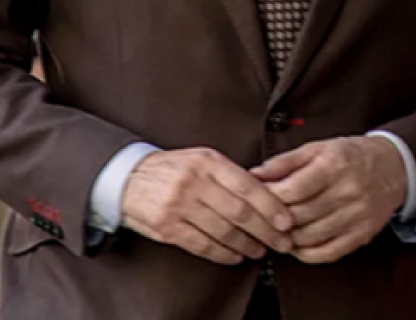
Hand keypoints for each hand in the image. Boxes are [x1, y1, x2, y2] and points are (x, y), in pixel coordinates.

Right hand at [121, 148, 293, 265]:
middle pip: (240, 212)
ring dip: (247, 245)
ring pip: (223, 231)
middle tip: (281, 241)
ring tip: (259, 249)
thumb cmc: (172, 169)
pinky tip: (235, 255)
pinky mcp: (168, 227)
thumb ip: (231, 174)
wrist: (128, 178)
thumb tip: (268, 194)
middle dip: (266, 231)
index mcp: (208, 162)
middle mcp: (194, 183)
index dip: (271, 207)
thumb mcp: (203, 159)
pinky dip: (223, 253)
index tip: (286, 221)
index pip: (249, 186)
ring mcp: (179, 206)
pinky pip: (202, 245)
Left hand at [253, 136, 407, 263]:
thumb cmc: (353, 156)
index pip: (293, 189)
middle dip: (274, 219)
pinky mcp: (362, 234)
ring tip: (279, 230)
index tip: (258, 198)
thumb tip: (255, 174)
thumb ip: (285, 161)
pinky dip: (306, 253)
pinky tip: (298, 243)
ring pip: (310, 237)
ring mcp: (356, 215)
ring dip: (288, 238)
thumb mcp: (319, 148)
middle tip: (262, 217)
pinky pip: (327, 252)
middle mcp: (348, 191)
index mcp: (335, 165)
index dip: (269, 197)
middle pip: (299, 215)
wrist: (394, 167)